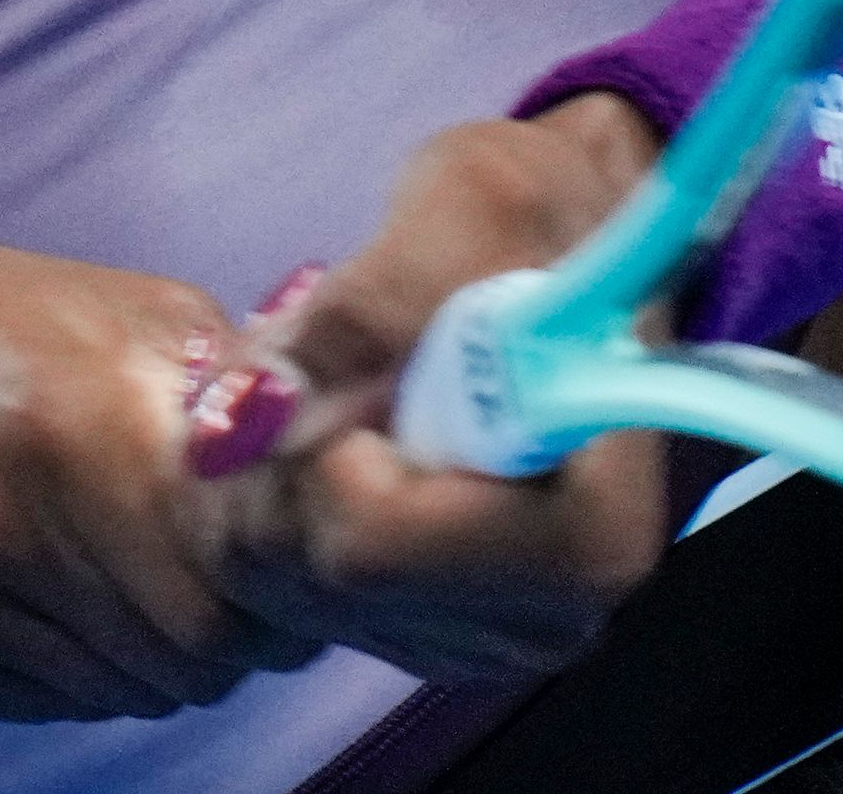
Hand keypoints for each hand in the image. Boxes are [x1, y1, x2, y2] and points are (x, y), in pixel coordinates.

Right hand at [0, 241, 319, 721]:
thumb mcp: (87, 304)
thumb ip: (213, 377)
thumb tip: (330, 440)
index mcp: (72, 421)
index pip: (244, 577)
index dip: (283, 577)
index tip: (282, 548)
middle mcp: (6, 531)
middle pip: (200, 654)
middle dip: (238, 625)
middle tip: (223, 570)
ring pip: (133, 692)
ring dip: (162, 648)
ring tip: (130, 570)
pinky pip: (53, 705)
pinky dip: (82, 665)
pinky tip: (53, 593)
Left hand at [209, 98, 682, 678]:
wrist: (572, 247)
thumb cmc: (542, 217)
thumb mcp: (467, 207)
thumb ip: (364, 310)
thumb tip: (256, 412)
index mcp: (586, 536)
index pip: (372, 544)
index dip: (323, 442)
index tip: (351, 356)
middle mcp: (542, 619)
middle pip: (311, 571)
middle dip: (277, 447)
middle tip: (315, 347)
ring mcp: (479, 636)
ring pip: (275, 583)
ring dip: (261, 465)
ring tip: (323, 374)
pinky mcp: (421, 628)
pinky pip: (276, 587)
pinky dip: (267, 497)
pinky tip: (320, 423)